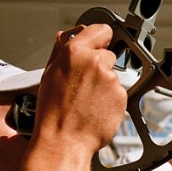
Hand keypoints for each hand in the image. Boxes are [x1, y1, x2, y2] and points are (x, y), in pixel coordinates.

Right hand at [35, 24, 126, 153]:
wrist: (65, 140)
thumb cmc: (53, 113)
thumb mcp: (49, 75)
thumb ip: (61, 52)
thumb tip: (65, 37)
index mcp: (76, 52)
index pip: (101, 30)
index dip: (100, 39)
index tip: (99, 44)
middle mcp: (96, 62)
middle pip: (108, 55)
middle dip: (99, 66)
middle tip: (84, 84)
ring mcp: (111, 80)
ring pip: (113, 76)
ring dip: (104, 85)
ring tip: (87, 100)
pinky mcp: (122, 96)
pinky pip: (119, 93)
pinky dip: (111, 100)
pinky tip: (96, 108)